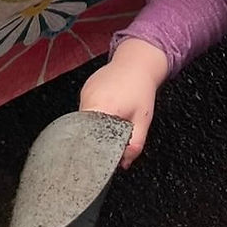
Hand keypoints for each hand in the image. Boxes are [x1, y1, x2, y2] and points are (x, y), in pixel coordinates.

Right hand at [79, 40, 168, 167]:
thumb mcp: (143, 120)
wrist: (137, 62)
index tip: (100, 160)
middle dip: (96, 140)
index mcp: (103, 108)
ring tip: (111, 123)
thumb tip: (122, 164)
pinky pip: (85, 109)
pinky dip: (94, 115)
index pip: (89, 138)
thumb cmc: (141, 89)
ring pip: (84, 121)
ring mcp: (85, 92)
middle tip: (110, 143)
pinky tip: (108, 111)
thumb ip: (134, 144)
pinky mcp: (85, 88)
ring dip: (95, 127)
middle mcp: (89, 99)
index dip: (94, 151)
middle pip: (85, 131)